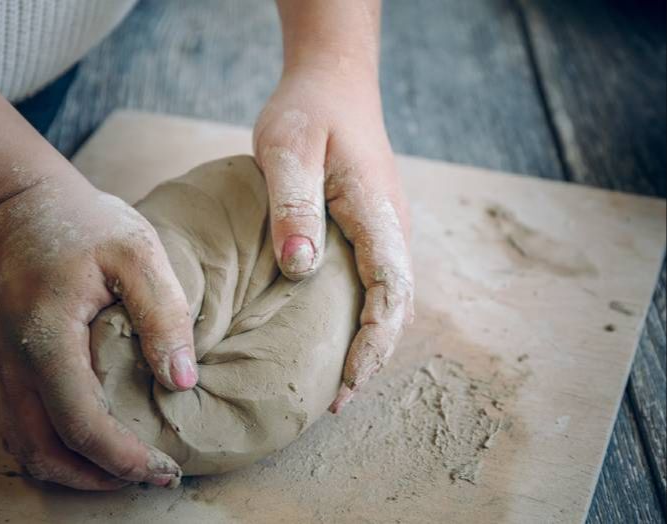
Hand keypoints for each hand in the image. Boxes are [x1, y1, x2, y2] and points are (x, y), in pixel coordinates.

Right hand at [0, 175, 197, 489]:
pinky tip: (91, 445)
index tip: (166, 468)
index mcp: (47, 340)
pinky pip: (21, 425)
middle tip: (154, 476)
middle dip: (100, 477)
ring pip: (27, 446)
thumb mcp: (137, 253)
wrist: (28, 205)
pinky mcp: (11, 363)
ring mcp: (7, 366)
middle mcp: (16, 363)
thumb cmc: (88, 224)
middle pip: (46, 451)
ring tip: (125, 470)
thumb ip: (162, 314)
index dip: (124, 458)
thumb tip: (182, 380)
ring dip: (74, 470)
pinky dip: (55, 449)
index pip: (81, 424)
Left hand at [254, 65, 414, 412]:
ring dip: (371, 341)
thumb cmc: (308, 112)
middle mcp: (393, 226)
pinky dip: (365, 317)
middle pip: (398, 306)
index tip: (346, 383)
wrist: (334, 82)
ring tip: (337, 381)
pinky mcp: (373, 228)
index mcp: (376, 211)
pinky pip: (379, 283)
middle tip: (336, 400)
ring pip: (391, 298)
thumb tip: (301, 267)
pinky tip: (335, 335)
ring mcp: (387, 228)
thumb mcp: (286, 149)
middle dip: (373, 356)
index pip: (390, 291)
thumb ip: (293, 204)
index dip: (373, 343)